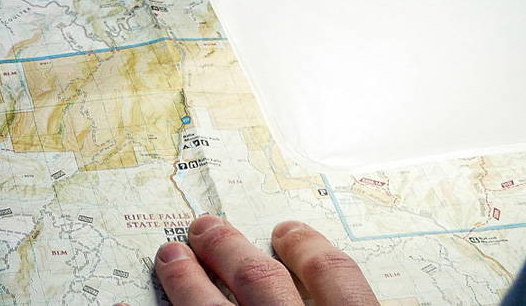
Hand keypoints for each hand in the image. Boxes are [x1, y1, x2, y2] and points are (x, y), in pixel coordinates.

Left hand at [152, 215, 378, 305]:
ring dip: (186, 282)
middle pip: (261, 282)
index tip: (287, 229)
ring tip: (170, 257)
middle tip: (206, 227)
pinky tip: (150, 305)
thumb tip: (374, 293)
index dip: (308, 248)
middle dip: (229, 249)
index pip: (333, 276)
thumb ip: (357, 302)